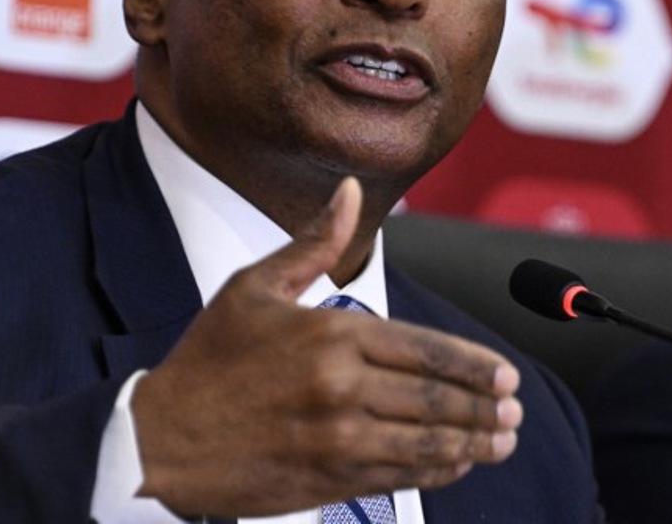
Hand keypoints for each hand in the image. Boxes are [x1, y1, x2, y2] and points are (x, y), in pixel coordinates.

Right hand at [131, 177, 521, 516]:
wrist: (156, 441)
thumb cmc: (209, 361)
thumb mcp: (255, 288)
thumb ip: (314, 243)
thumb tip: (349, 191)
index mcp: (334, 334)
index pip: (427, 348)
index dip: (474, 365)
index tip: (506, 375)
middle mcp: (343, 387)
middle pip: (437, 397)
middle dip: (485, 406)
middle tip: (515, 411)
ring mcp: (338, 438)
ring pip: (427, 440)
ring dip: (474, 441)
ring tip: (504, 440)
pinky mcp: (329, 480)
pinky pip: (400, 476)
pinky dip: (437, 471)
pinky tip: (457, 464)